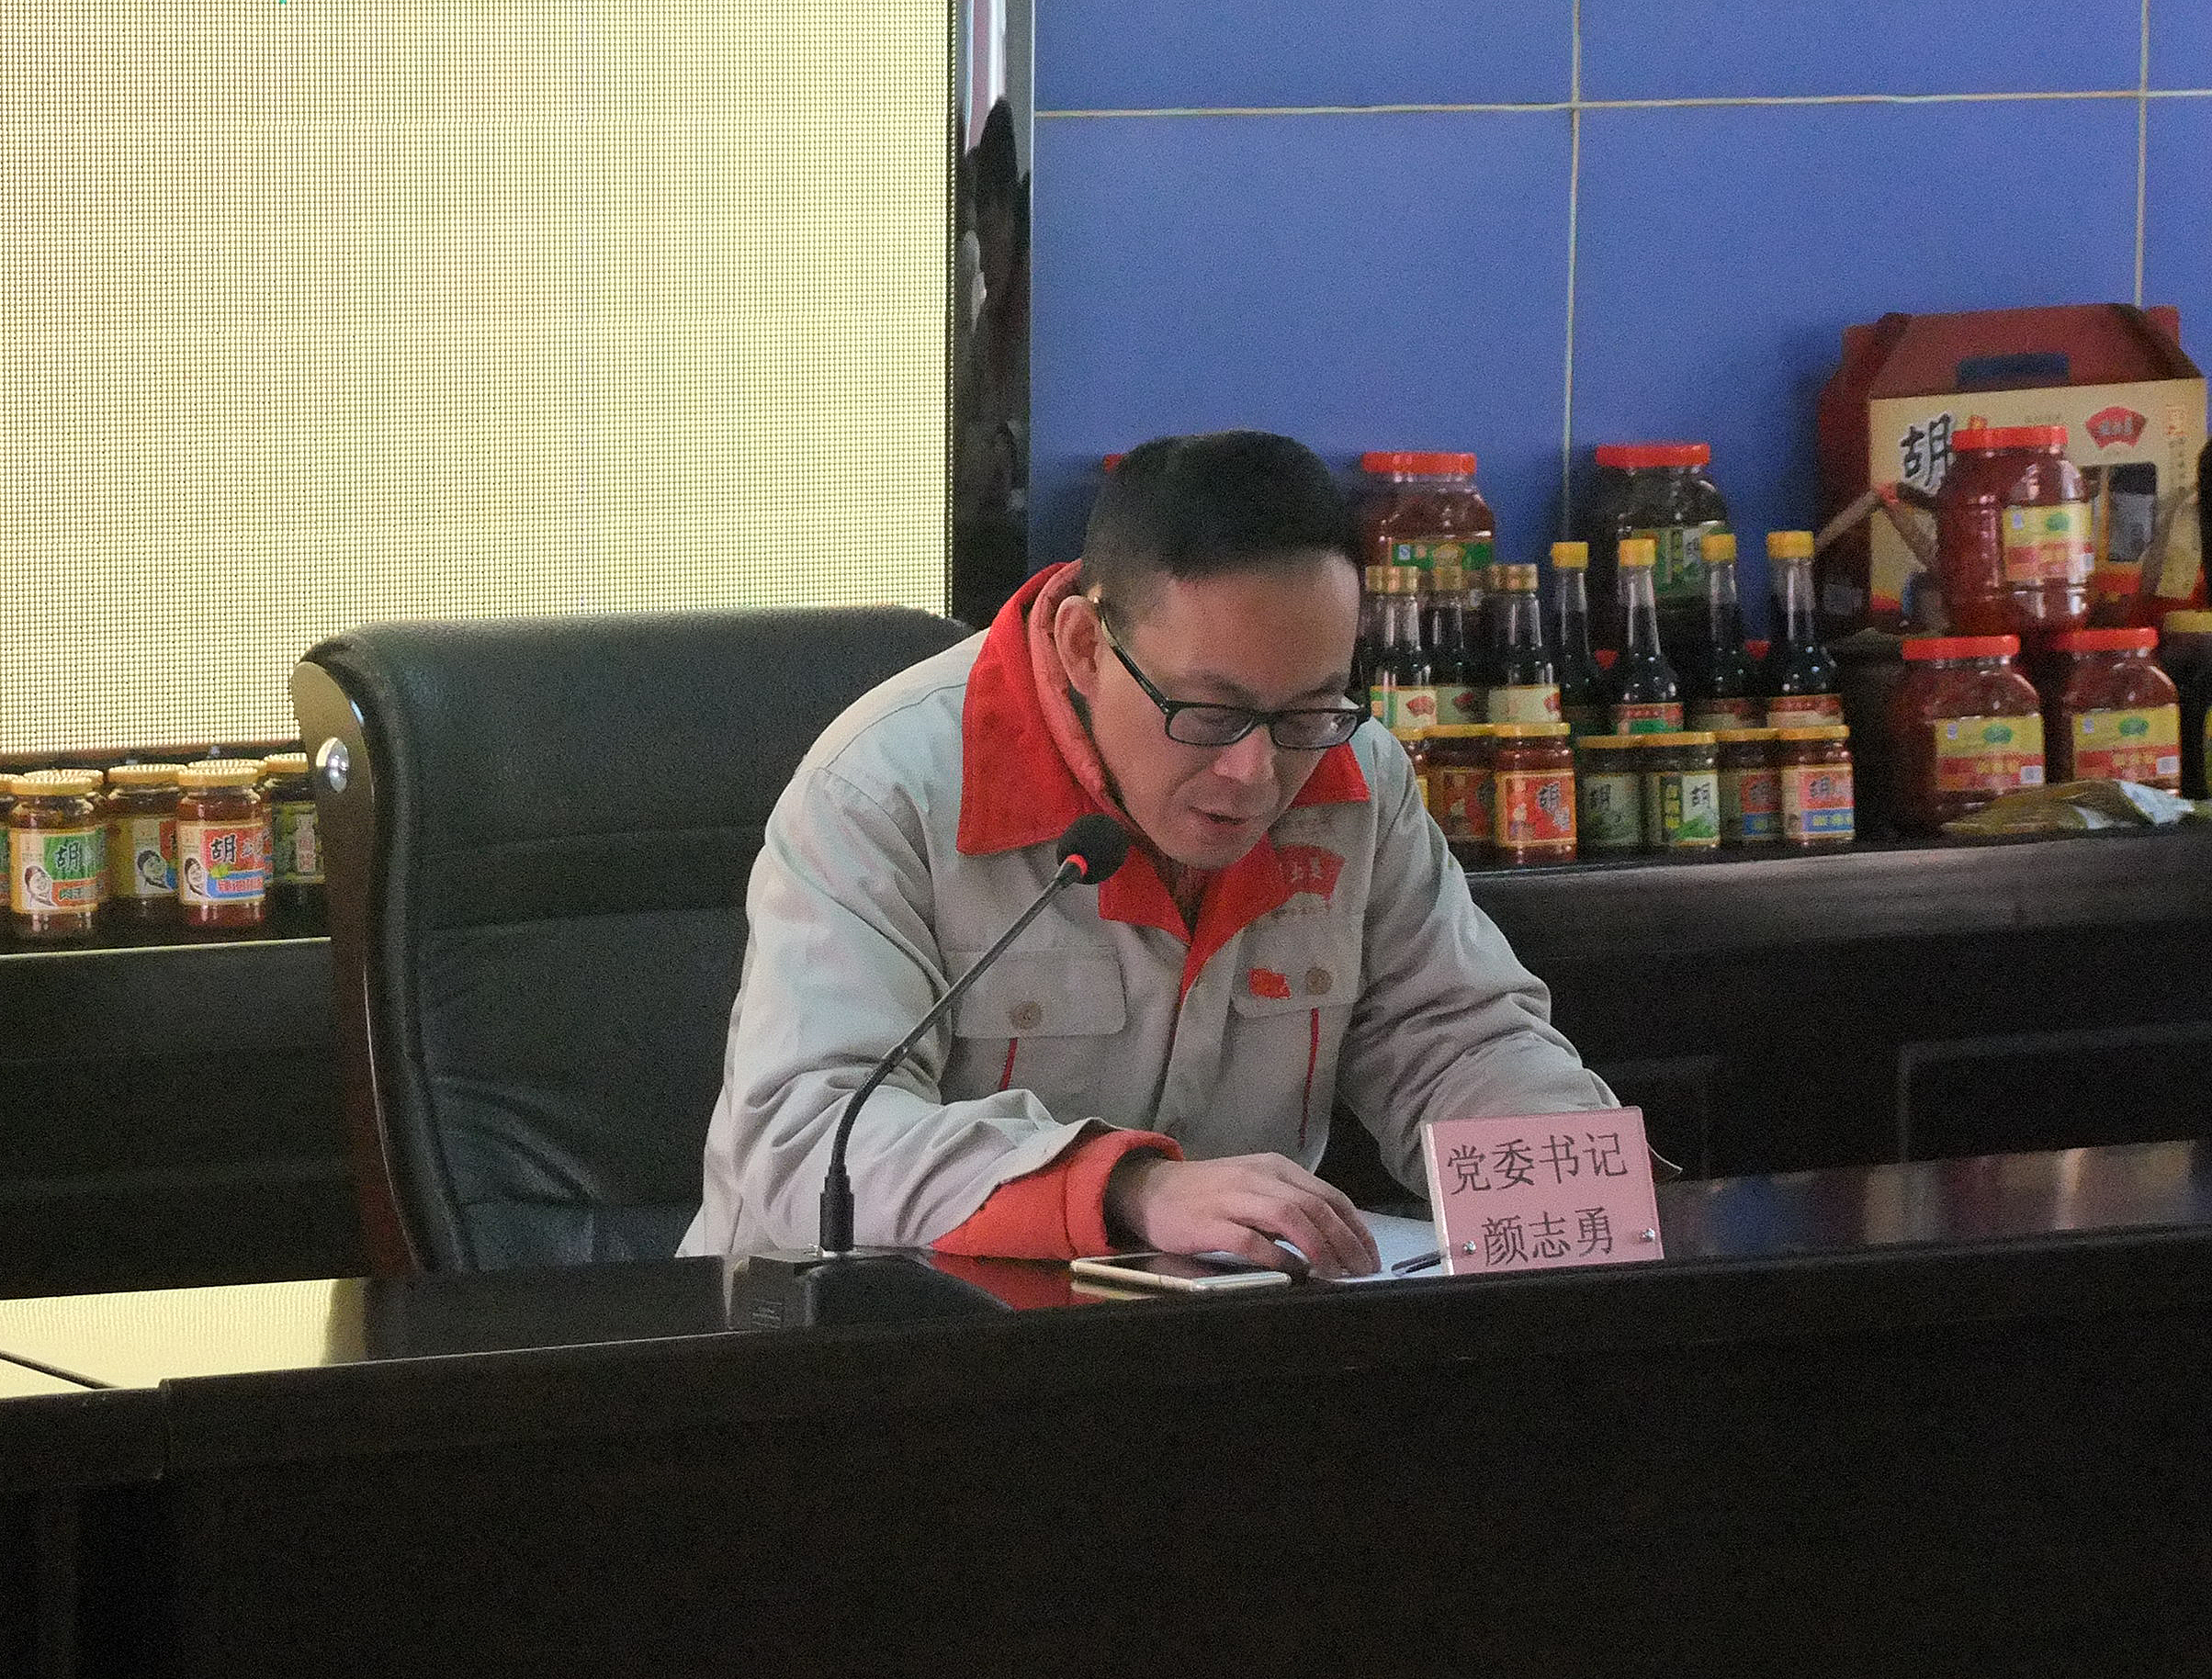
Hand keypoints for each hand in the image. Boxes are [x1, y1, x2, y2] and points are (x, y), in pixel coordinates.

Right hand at [1104, 1153, 1380, 1278]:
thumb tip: (1334, 1237)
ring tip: (1335, 1274)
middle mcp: (1258, 1177)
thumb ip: (1290, 1204)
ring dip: (1319, 1248)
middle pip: (1315, 1206)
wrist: (1150, 1189)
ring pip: (1289, 1217)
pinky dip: (1277, 1256)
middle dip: (1345, 1241)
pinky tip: (1293, 1272)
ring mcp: (1233, 1198)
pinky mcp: (1209, 1223)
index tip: (1371, 1255)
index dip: (1356, 1227)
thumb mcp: (1254, 1187)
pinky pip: (1250, 1240)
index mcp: (1275, 1167)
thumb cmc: (1208, 1194)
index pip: (1329, 1195)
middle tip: (1361, 1271)